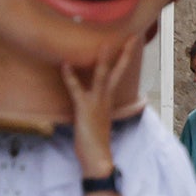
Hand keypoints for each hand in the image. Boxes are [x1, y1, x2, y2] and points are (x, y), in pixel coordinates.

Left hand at [62, 36, 141, 182]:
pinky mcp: (85, 108)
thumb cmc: (95, 142)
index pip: (119, 75)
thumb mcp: (96, 121)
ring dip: (103, 60)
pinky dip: (70, 76)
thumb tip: (89, 102)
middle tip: (131, 37)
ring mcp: (97, 102)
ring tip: (103, 43)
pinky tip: (65, 64)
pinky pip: (77, 89)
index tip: (129, 45)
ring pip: (102, 77)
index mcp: (109, 99)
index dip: (124, 59)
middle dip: (125, 54)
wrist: (97, 157)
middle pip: (118, 71)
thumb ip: (94, 109)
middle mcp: (106, 98)